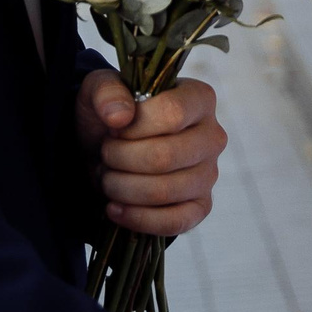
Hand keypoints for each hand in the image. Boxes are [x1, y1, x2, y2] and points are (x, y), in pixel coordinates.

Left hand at [76, 71, 222, 236]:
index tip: (113, 129)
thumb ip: (106, 92)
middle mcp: (213, 137)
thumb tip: (119, 117)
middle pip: (166, 156)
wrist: (109, 148)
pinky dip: (137, 219)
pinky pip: (175, 222)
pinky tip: (114, 208)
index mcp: (199, 99)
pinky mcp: (200, 207)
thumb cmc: (112, 115)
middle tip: (105, 154)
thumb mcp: (99, 90)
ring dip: (123, 188)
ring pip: (165, 191)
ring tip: (108, 177)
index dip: (134, 126)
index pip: (173, 113)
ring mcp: (209, 175)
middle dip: (121, 159)